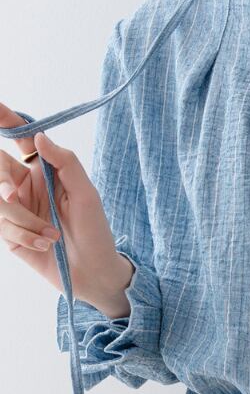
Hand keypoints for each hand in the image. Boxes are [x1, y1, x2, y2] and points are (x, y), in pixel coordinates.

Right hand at [0, 102, 132, 314]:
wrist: (92, 273)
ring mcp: (14, 209)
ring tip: (52, 235)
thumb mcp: (86, 194)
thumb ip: (65, 162)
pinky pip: (1, 226)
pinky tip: (45, 245)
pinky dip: (23, 236)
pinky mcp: (8, 233)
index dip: (6, 120)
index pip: (19, 138)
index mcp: (43, 170)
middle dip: (3, 183)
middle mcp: (25, 186)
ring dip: (21, 220)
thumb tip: (40, 136)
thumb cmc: (96, 231)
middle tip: (13, 197)